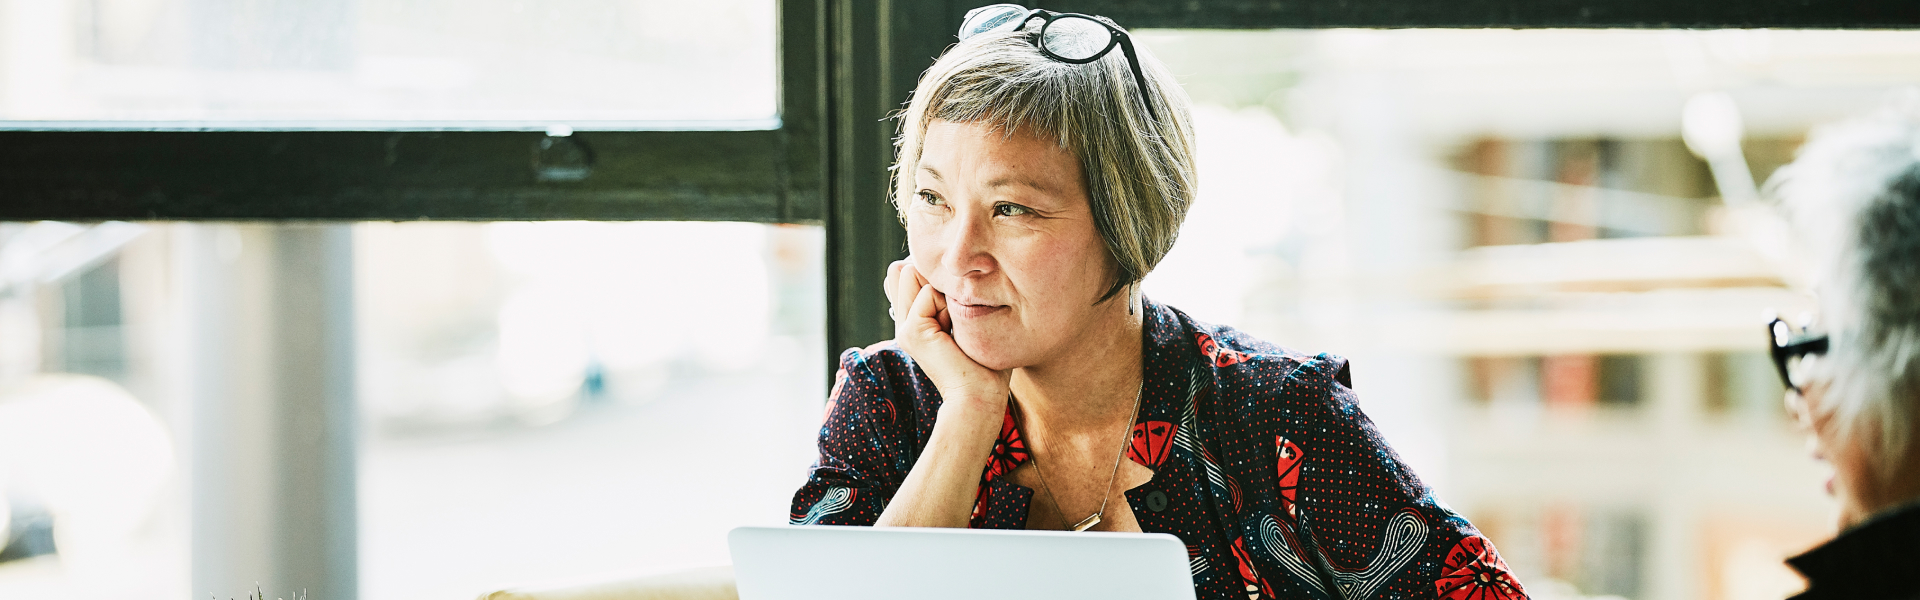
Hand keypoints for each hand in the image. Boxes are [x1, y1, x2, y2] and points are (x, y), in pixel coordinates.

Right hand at [885, 260, 1008, 412]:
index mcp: (915, 317)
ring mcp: (904, 326)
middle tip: (957, 323)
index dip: (937, 278)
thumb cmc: (984, 359)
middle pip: (914, 270)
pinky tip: (952, 333)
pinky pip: (927, 291)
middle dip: (943, 284)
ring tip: (956, 327)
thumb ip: (944, 291)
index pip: (913, 273)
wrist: (981, 393)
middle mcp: (905, 320)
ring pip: (919, 276)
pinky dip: (948, 306)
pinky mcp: (910, 331)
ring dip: (946, 295)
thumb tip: (919, 263)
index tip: (956, 311)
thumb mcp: (963, 315)